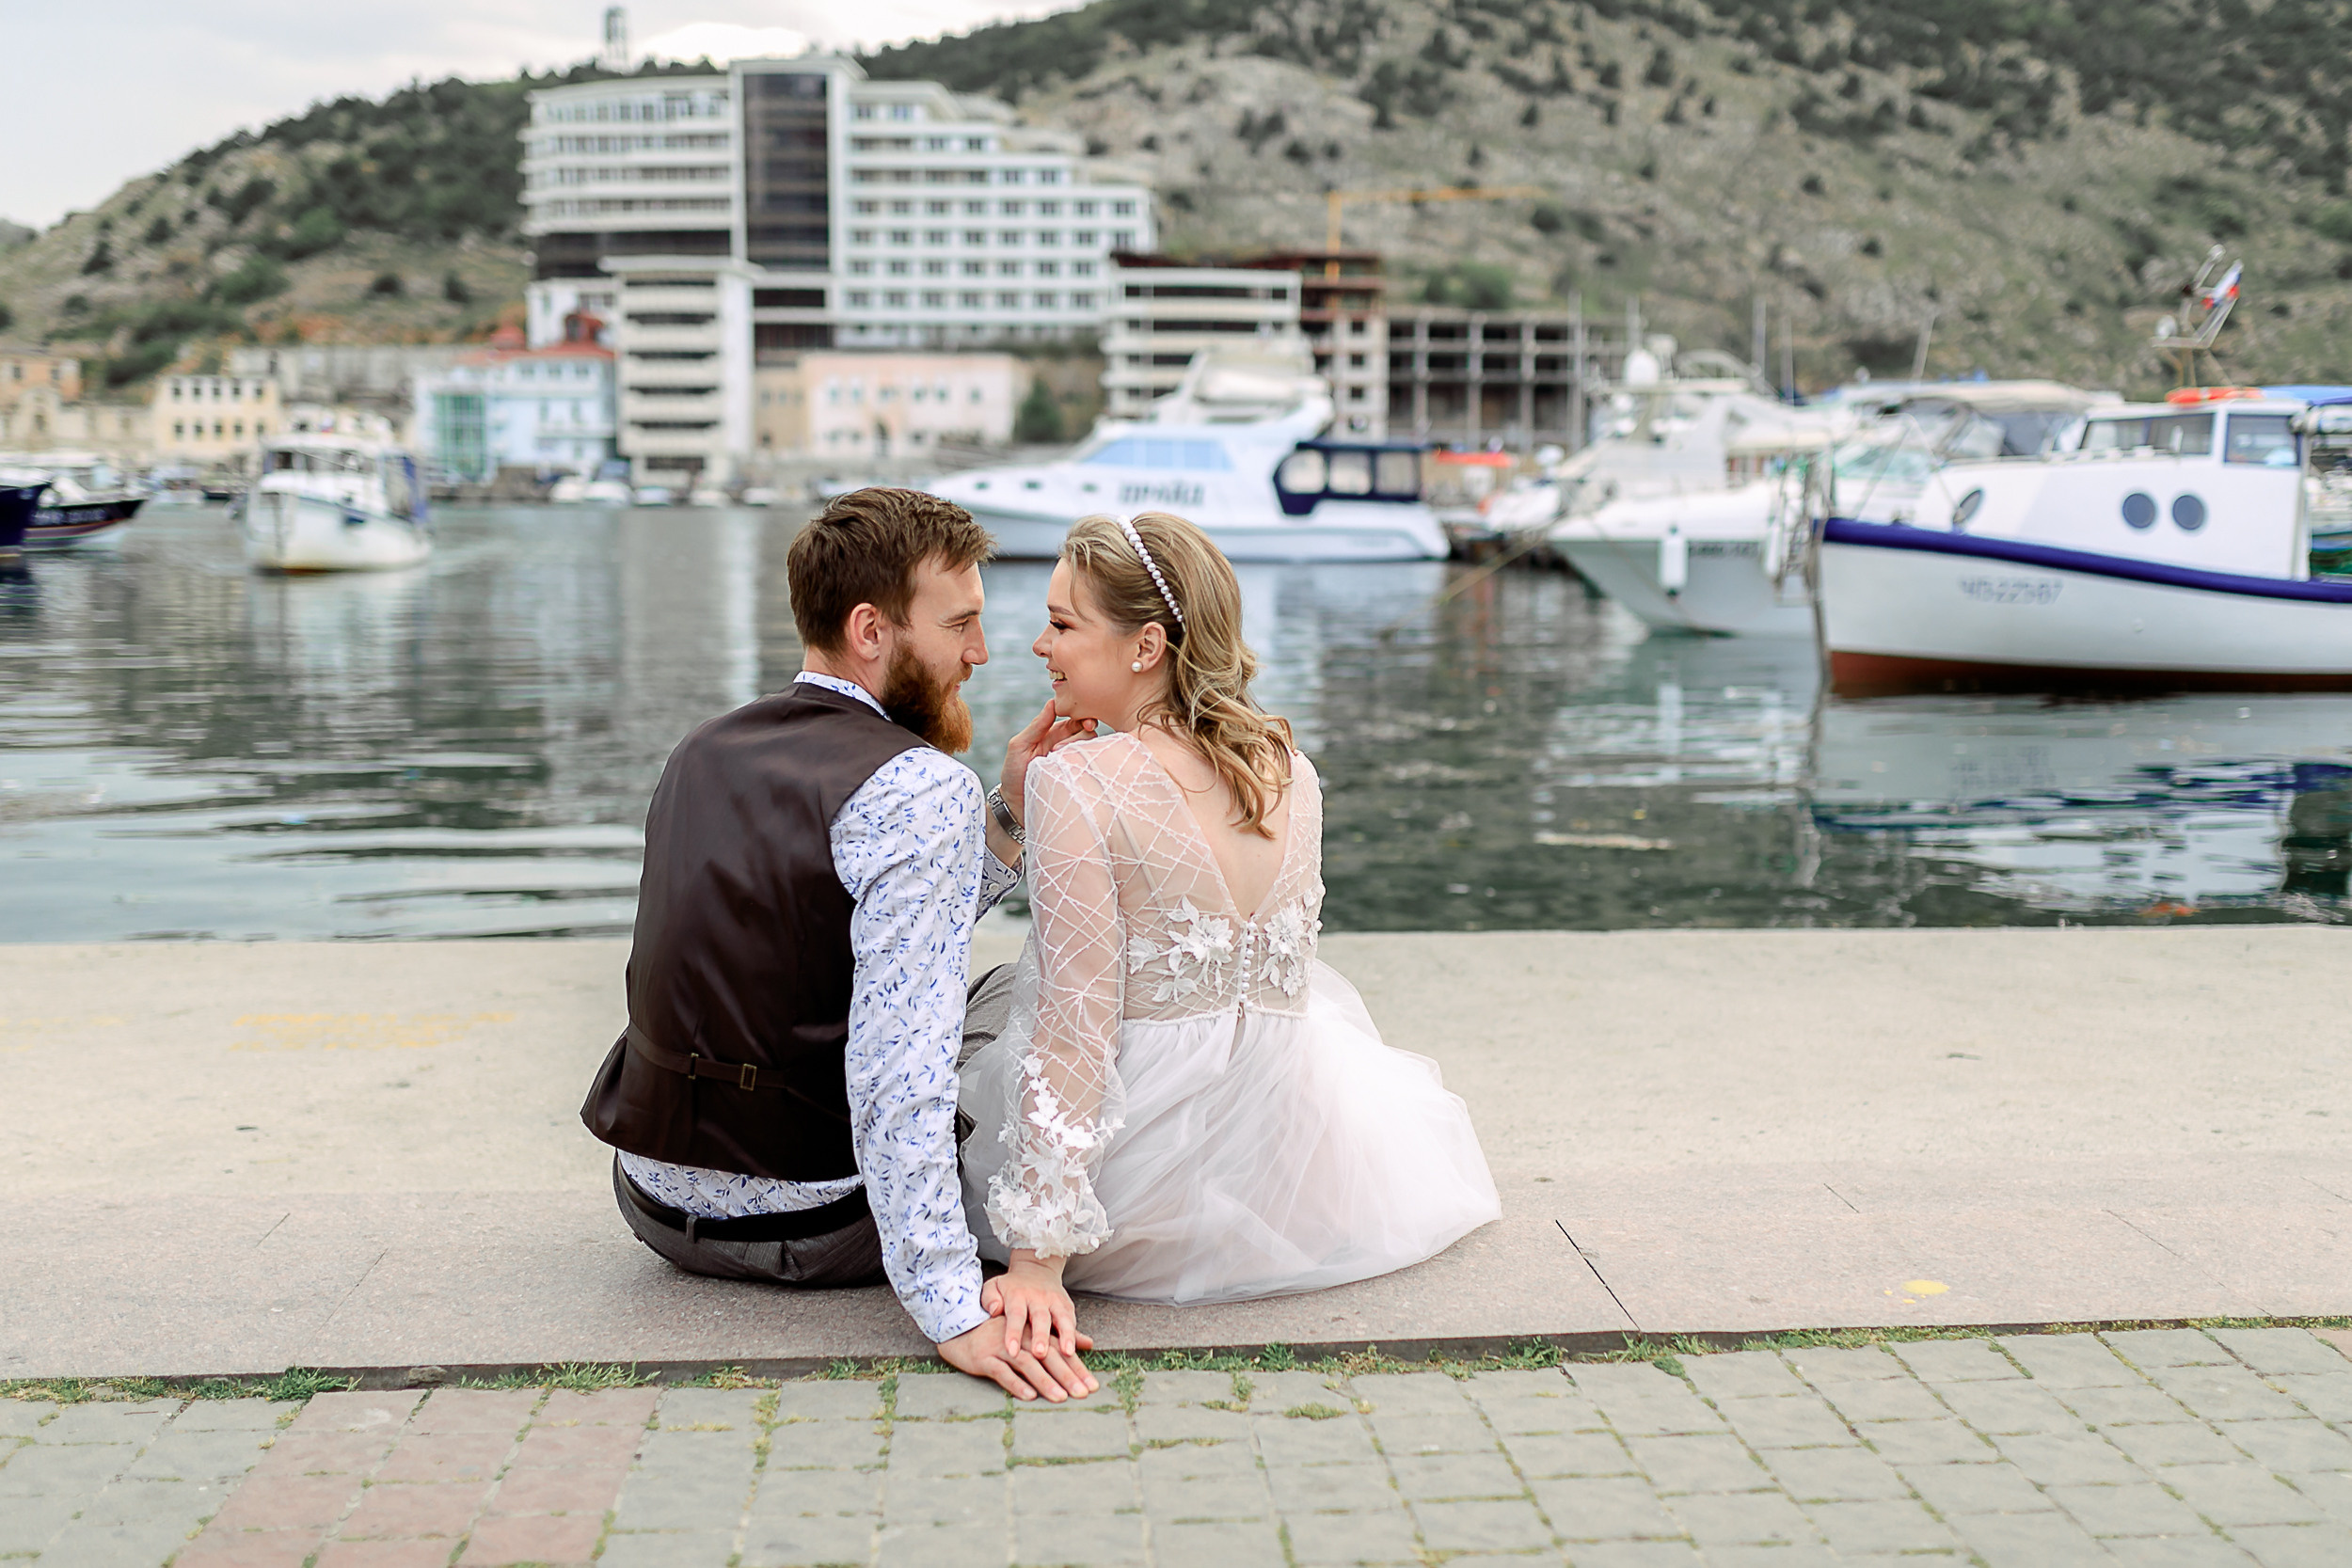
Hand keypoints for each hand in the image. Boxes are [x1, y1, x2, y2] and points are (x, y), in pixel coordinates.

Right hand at [937, 1312, 1097, 1402]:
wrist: (961, 1330)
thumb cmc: (1000, 1335)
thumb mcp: (1030, 1334)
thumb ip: (1059, 1338)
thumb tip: (1089, 1343)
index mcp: (1033, 1332)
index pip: (1060, 1350)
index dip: (1078, 1367)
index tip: (1093, 1385)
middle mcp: (1020, 1338)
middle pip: (1048, 1357)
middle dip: (1067, 1376)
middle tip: (1084, 1393)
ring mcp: (1001, 1348)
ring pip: (1027, 1365)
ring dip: (1045, 1381)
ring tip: (1061, 1398)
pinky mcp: (984, 1358)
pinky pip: (1002, 1372)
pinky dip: (1016, 1384)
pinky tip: (1029, 1396)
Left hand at [984, 1253, 1084, 1361]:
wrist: (1036, 1269)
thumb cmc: (1010, 1286)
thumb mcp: (994, 1286)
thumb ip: (989, 1298)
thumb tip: (994, 1310)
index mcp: (1017, 1295)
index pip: (1015, 1315)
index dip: (1013, 1333)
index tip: (1011, 1350)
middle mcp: (1038, 1297)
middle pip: (1040, 1318)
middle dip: (1041, 1337)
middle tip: (1040, 1353)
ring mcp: (1055, 1301)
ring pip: (1062, 1318)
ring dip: (1066, 1335)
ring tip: (1068, 1352)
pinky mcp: (1067, 1306)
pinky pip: (1072, 1321)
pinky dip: (1076, 1334)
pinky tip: (1082, 1347)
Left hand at [1000, 699, 1095, 823]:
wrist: (1015, 806)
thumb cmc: (1013, 774)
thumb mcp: (1019, 746)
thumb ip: (1036, 726)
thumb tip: (1052, 702)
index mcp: (1053, 733)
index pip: (1074, 717)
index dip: (1081, 715)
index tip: (1083, 720)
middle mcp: (1067, 745)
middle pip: (1087, 729)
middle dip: (1081, 732)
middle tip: (1059, 749)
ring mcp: (1074, 761)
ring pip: (1092, 745)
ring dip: (1079, 748)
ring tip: (1058, 760)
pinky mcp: (1079, 776)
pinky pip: (1093, 765)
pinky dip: (1089, 762)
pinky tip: (1075, 768)